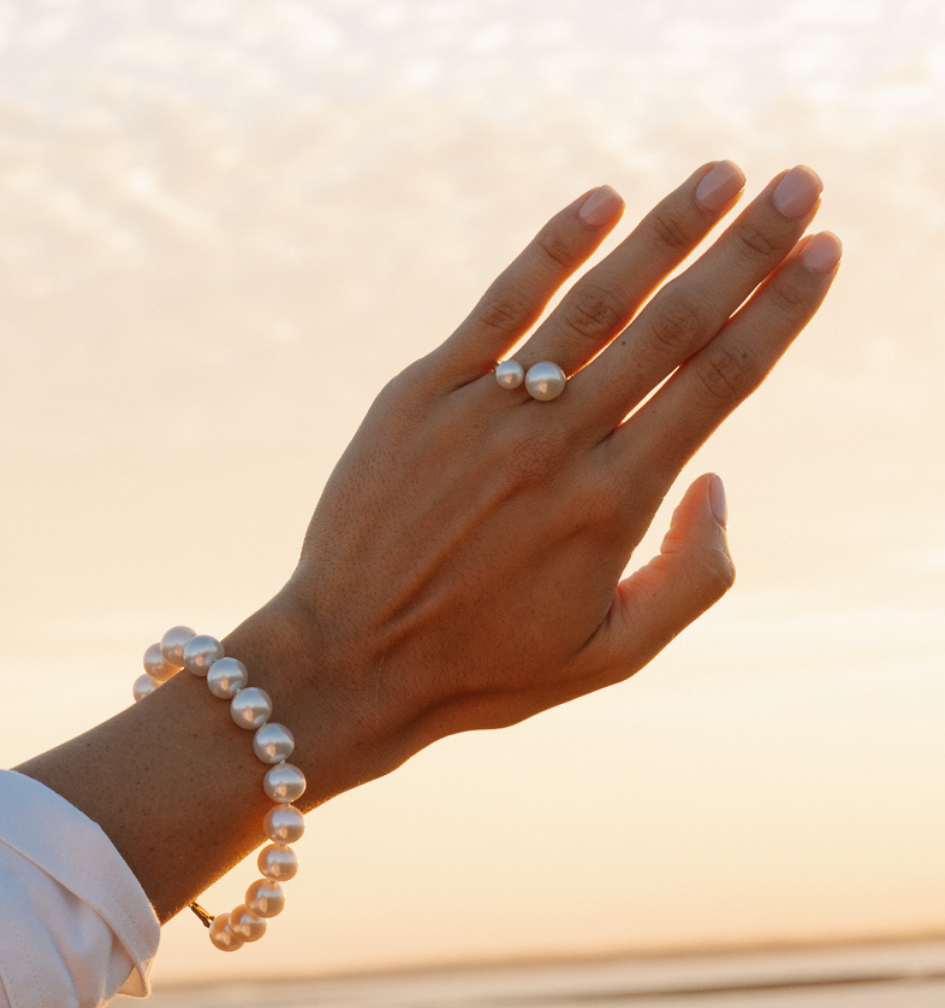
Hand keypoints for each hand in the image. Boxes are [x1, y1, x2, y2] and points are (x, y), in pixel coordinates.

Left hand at [28, 162, 838, 916]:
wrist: (350, 659)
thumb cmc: (485, 666)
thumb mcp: (614, 657)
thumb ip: (693, 577)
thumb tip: (718, 478)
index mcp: (614, 505)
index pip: (719, 383)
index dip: (780, 310)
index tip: (822, 255)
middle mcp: (559, 446)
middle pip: (674, 326)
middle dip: (747, 248)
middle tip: (801, 185)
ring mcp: (487, 412)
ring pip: (595, 302)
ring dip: (666, 232)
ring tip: (721, 175)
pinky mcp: (421, 394)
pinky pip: (497, 306)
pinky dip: (551, 249)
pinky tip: (600, 202)